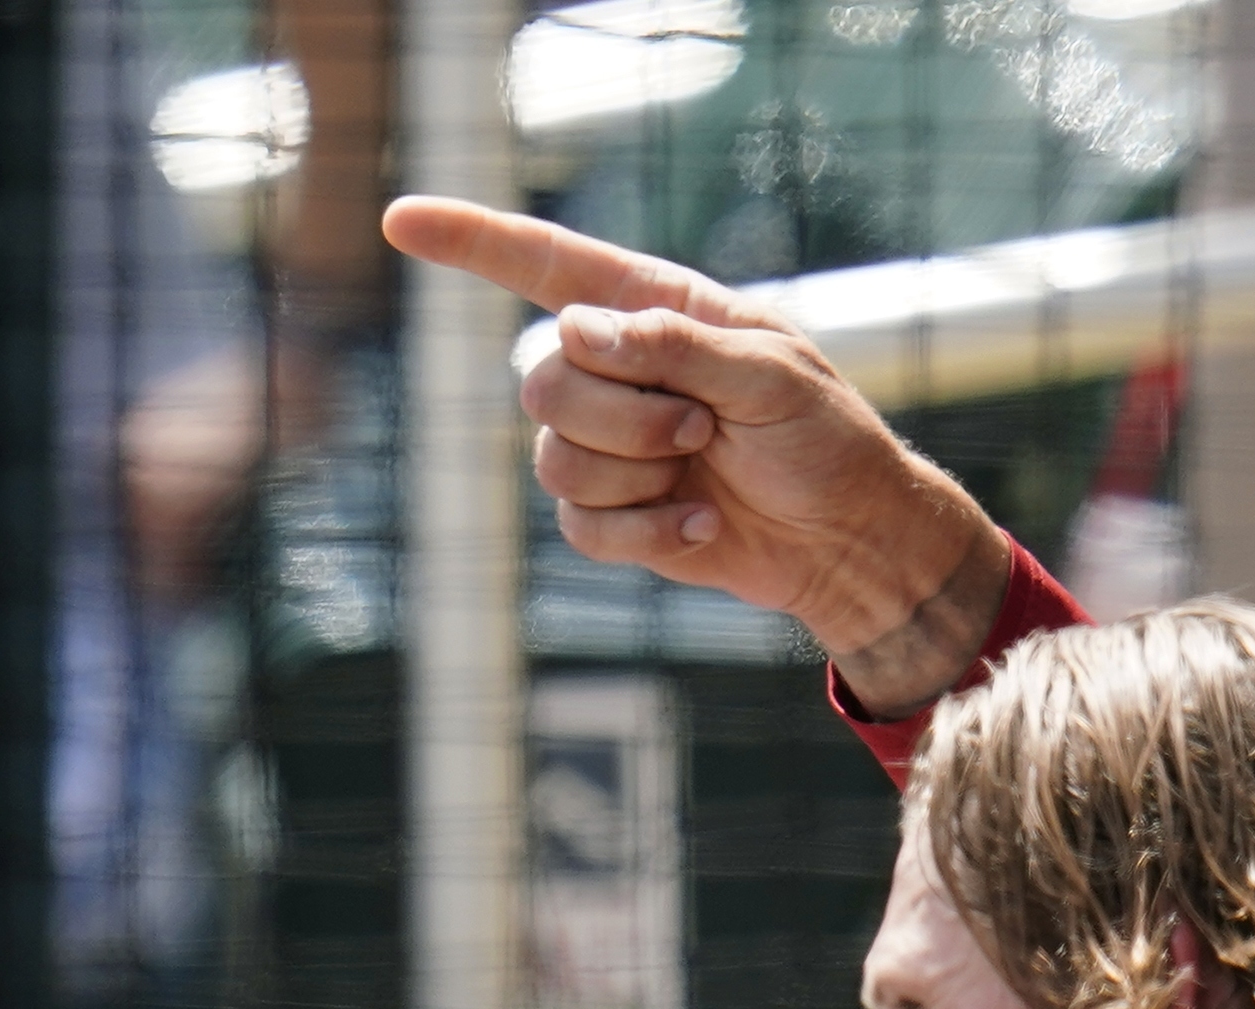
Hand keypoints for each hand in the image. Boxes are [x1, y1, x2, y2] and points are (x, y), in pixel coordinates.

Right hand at [378, 196, 1011, 714]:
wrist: (854, 540)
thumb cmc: (827, 442)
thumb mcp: (774, 375)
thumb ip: (677, 344)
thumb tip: (579, 332)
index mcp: (654, 312)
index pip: (546, 265)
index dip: (471, 242)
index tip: (400, 221)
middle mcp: (618, 371)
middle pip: (542, 379)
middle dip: (623, 414)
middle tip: (703, 428)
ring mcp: (609, 446)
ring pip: (554, 458)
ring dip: (639, 474)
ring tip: (708, 473)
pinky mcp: (615, 515)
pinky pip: (580, 526)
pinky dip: (649, 534)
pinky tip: (705, 526)